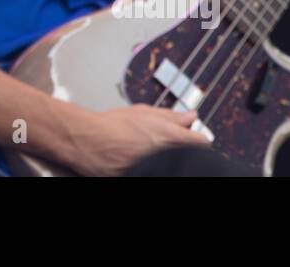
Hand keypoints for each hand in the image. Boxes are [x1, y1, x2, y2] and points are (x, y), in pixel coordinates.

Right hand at [61, 103, 211, 176]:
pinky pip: (154, 171)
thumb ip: (171, 115)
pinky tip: (137, 160)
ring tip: (145, 151)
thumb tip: (190, 116)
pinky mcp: (143, 177)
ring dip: (165, 158)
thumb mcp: (143, 112)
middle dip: (179, 148)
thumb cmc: (112, 125)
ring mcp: (155, 170)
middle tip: (163, 143)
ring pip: (171, 164)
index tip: (189, 137)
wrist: (87, 141)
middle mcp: (167, 156)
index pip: (202, 143)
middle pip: (188, 155)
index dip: (195, 139)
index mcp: (171, 138)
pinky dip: (150, 166)